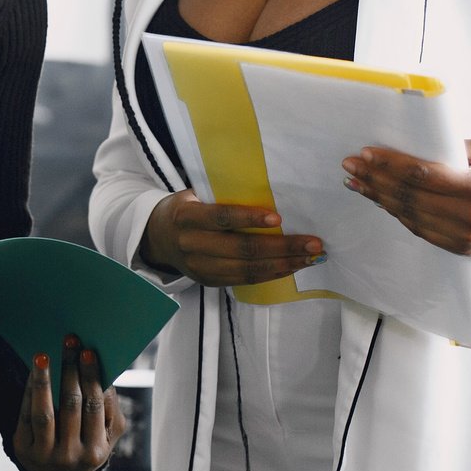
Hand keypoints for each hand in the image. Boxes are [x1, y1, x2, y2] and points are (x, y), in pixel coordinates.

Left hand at [12, 337, 126, 470]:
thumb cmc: (89, 444)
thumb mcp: (108, 434)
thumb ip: (111, 407)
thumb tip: (104, 375)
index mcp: (96, 452)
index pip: (94, 406)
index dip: (90, 377)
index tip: (87, 351)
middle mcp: (71, 456)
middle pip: (71, 405)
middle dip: (70, 370)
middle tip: (69, 341)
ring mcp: (45, 455)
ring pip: (44, 412)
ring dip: (44, 380)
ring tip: (43, 355)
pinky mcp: (23, 449)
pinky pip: (26, 416)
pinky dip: (30, 391)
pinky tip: (34, 372)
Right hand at [138, 190, 322, 287]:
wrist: (157, 238)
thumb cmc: (185, 208)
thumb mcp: (193, 195)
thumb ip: (221, 195)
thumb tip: (268, 189)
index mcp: (186, 217)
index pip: (221, 218)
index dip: (249, 219)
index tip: (279, 219)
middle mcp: (192, 245)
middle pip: (242, 249)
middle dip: (282, 247)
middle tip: (313, 243)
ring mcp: (200, 268)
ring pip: (248, 270)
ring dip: (284, 265)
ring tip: (311, 258)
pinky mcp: (209, 282)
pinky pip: (245, 280)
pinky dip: (272, 274)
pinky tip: (293, 266)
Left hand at [343, 140, 470, 256]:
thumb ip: (451, 149)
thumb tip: (410, 145)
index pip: (422, 175)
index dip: (390, 165)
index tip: (367, 154)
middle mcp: (467, 217)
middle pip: (409, 197)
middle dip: (376, 180)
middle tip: (352, 166)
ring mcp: (461, 237)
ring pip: (409, 216)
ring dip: (379, 198)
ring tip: (357, 182)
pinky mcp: (457, 248)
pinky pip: (419, 229)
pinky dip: (396, 213)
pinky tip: (380, 199)